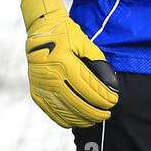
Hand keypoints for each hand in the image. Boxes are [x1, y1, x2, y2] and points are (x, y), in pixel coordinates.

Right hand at [21, 0, 119, 126]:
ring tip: (96, 119)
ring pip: (65, 111)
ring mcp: (42, 86)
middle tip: (107, 114)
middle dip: (95, 111)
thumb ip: (98, 63)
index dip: (102, 97)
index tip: (113, 101)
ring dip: (83, 118)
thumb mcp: (85, 43)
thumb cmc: (66, 35)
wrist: (40, 30)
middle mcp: (51, 76)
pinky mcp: (37, 92)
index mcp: (64, 63)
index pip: (88, 87)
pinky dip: (67, 119)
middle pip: (77, 102)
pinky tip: (79, 120)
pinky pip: (52, 112)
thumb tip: (111, 86)